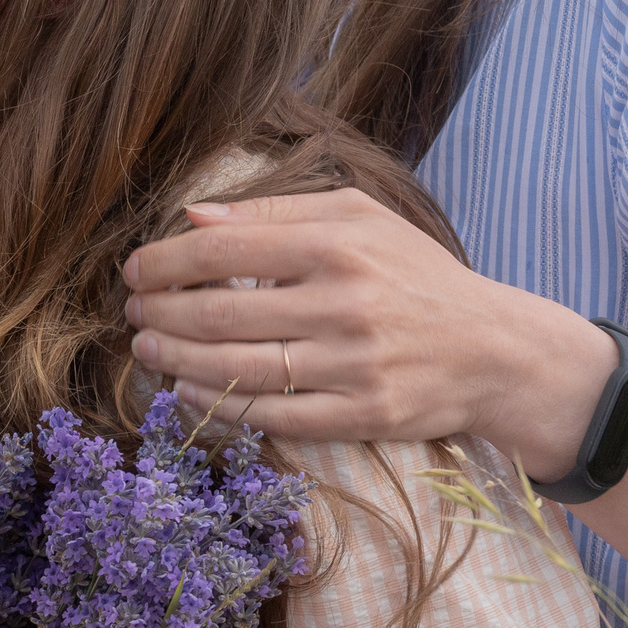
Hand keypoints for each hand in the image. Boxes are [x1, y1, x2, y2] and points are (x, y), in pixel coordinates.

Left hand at [120, 191, 618, 479]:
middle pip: (220, 313)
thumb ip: (275, 210)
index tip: (135, 270)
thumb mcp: (359, 217)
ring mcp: (353, 366)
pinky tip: (188, 392)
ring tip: (146, 350)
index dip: (165, 262)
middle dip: (159, 314)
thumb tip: (193, 215)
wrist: (495, 349)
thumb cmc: (416, 274)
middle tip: (131, 314)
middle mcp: (344, 304)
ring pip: (238, 369)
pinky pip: (273, 417)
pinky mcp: (363, 416)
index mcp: (337, 244)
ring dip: (176, 362)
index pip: (223, 249)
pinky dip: (220, 405)